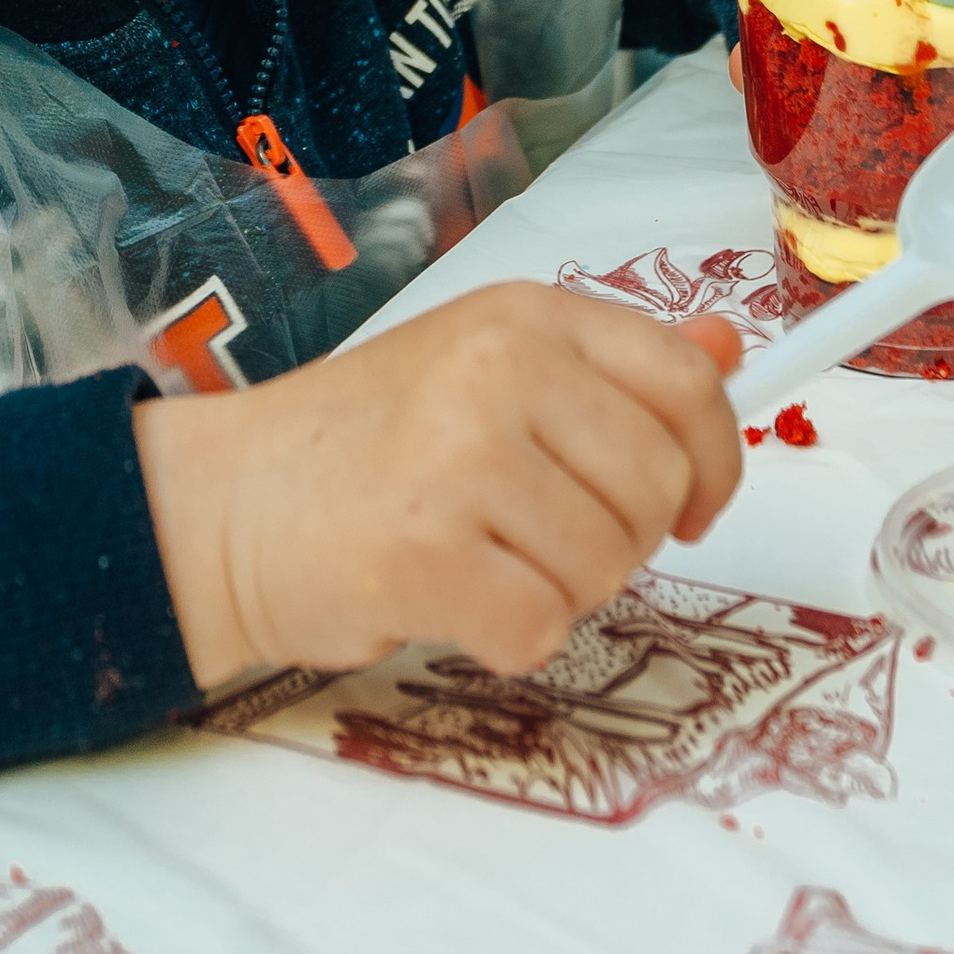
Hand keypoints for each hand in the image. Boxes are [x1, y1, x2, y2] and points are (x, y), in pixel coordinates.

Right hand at [133, 287, 744, 692]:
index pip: (685, 383)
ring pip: (607, 566)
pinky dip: (507, 636)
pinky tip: (450, 599)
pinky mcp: (427, 550)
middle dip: (619, 539)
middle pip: (657, 486)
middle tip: (538, 537)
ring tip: (478, 558)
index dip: (712, 460)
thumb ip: (606, 366)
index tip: (691, 504)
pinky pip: (542, 626)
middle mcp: (498, 369)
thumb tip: (730, 351)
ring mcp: (461, 456)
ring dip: (555, 590)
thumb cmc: (358, 446)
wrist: (224, 506)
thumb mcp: (483, 367)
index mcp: (522, 317)